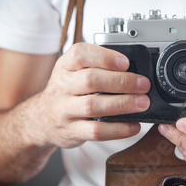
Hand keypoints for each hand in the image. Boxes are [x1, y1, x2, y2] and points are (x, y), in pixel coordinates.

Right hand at [34, 43, 150, 147]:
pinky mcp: (72, 131)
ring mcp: (65, 110)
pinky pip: (96, 131)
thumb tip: (134, 70)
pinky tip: (133, 125)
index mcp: (65, 66)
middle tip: (143, 85)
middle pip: (91, 80)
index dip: (105, 57)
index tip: (125, 62)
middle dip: (122, 81)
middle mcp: (62, 86)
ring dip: (123, 104)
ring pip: (93, 106)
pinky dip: (118, 129)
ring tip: (142, 103)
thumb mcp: (74, 72)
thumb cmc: (66, 92)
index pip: (80, 54)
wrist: (42, 119)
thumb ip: (98, 67)